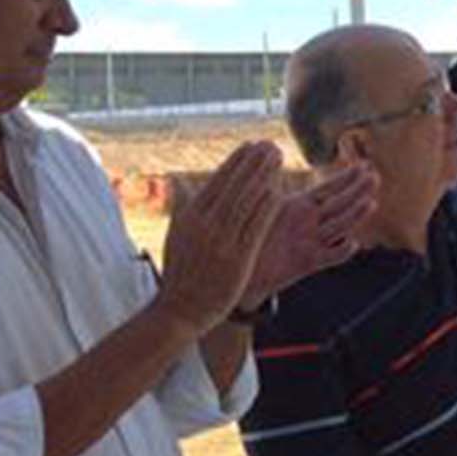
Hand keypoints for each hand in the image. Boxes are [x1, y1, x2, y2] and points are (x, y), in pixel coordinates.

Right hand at [157, 142, 283, 332]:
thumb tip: (179, 180)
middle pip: (233, 186)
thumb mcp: (177, 235)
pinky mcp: (236, 258)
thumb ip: (183, 207)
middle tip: (271, 145)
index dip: (236, 162)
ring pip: (245, 201)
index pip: (216, 182)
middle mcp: (204, 225)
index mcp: (190, 217)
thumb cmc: (182, 273)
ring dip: (264, 177)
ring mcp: (220, 241)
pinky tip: (279, 191)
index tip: (251, 146)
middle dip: (254, 163)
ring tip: (278, 158)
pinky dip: (266, 207)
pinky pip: (254, 227)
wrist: (179, 310)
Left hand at [240, 162, 376, 309]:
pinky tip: (352, 243)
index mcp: (298, 206)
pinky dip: (340, 252)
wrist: (238, 269)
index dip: (347, 178)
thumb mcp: (255, 202)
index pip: (329, 189)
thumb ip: (263, 180)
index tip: (364, 165)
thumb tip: (265, 147)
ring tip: (371, 203)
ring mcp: (311, 242)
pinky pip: (328, 257)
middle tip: (375, 177)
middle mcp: (310, 223)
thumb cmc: (245, 234)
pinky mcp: (307, 264)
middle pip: (340, 205)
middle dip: (357, 191)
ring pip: (339, 227)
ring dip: (355, 216)